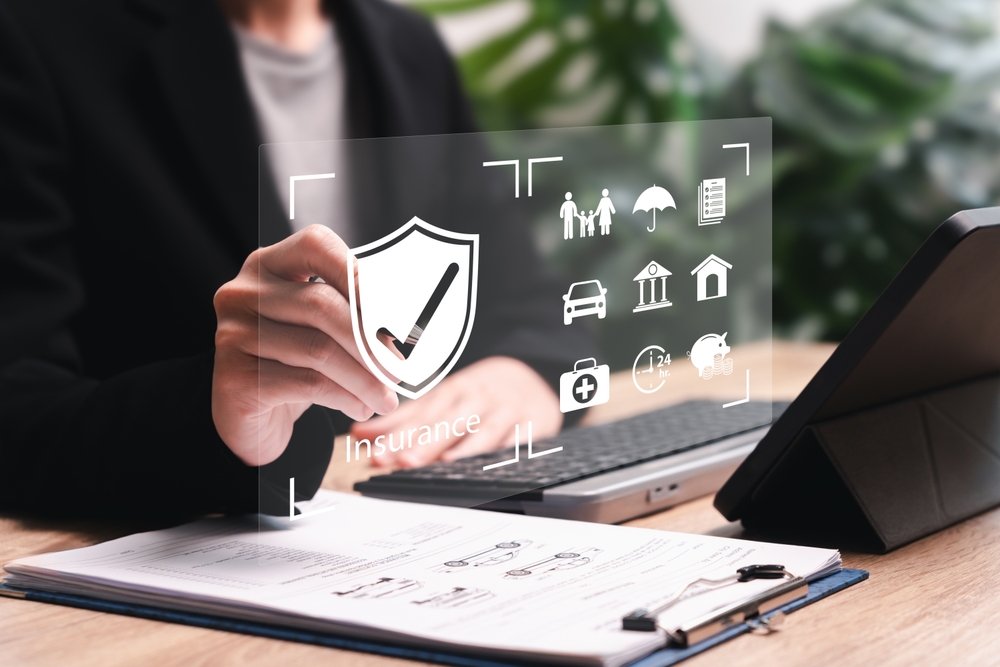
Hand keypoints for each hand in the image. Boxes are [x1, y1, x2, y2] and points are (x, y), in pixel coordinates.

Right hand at [212, 225, 398, 466]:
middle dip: (369, 340)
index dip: (359, 271)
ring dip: (364, 378)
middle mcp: (242, 292)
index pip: (316, 245)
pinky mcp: (234, 376)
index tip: (395, 308)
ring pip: (318, 349)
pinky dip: (345, 397)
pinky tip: (360, 407)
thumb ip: (354, 319)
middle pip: (321, 303)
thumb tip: (400, 332)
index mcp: (267, 265)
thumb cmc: (292, 363)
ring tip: (386, 397)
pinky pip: (306, 383)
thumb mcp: (323, 332)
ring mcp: (232, 333)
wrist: (249, 414)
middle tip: (398, 369)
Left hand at [352, 357, 560, 467]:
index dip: (398, 437)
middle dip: (424, 443)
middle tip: (402, 462)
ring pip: (482, 431)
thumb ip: (402, 420)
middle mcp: (477, 398)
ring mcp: (507, 411)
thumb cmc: (479, 393)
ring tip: (440, 465)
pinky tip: (492, 466)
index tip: (377, 455)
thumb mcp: (440, 399)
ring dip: (461, 449)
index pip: (421, 416)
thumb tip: (360, 435)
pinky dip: (506, 453)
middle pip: (448, 423)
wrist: (534, 376)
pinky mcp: (534, 425)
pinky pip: (519, 441)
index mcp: (451, 391)